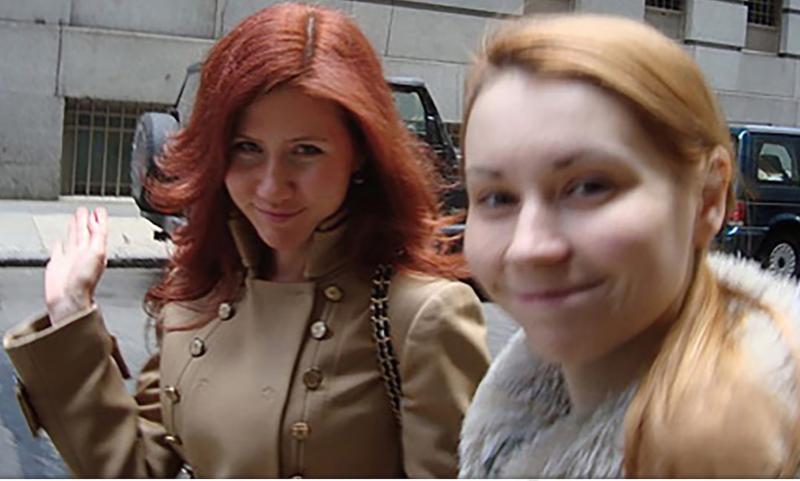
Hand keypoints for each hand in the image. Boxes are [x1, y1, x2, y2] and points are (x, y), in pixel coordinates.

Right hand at [45, 207, 108, 324]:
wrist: (68, 298)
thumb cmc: (84, 281)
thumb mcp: (97, 253)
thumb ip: (99, 238)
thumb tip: (99, 224)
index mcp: (97, 251)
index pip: (100, 231)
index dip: (100, 220)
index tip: (99, 210)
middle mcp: (85, 253)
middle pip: (86, 232)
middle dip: (86, 220)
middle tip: (85, 210)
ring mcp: (71, 258)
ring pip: (74, 238)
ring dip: (75, 227)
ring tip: (75, 217)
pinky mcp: (58, 264)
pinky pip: (60, 250)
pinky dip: (60, 244)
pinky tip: (60, 240)